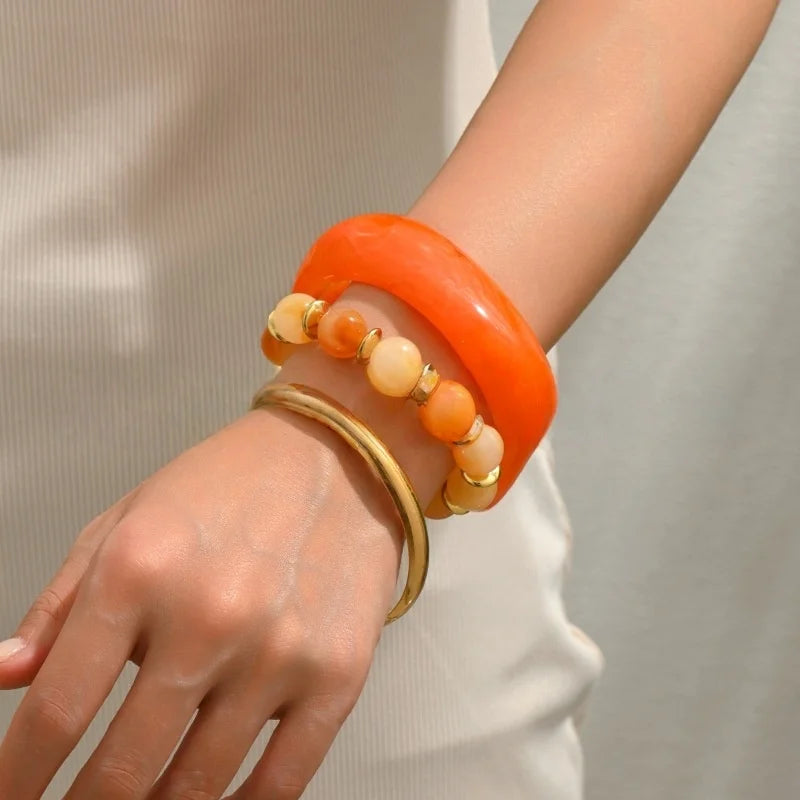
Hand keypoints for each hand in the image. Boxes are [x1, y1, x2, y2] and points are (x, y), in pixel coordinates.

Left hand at [0, 401, 403, 798]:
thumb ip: (60, 603)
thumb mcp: (128, 518)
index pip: (56, 710)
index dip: (17, 777)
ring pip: (197, 787)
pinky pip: (279, 783)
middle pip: (122, 768)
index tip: (10, 798)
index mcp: (140, 568)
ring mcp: (279, 651)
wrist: (338, 456)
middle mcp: (209, 615)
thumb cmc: (233, 482)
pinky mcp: (337, 674)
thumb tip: (7, 675)